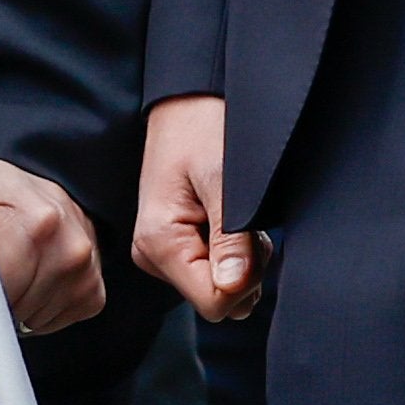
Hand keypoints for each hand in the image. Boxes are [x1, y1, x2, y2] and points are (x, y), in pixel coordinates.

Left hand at [0, 156, 104, 334]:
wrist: (51, 187)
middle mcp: (70, 247)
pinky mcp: (92, 293)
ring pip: (28, 319)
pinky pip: (49, 323)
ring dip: (8, 306)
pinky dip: (30, 312)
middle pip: (12, 304)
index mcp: (38, 220)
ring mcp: (85, 273)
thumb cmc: (0, 189)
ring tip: (3, 273)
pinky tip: (23, 283)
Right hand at [133, 95, 257, 320]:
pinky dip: (235, 252)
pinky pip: (214, 271)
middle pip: (218, 298)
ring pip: (220, 287)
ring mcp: (161, 252)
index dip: (246, 280)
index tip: (251, 239)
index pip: (213, 302)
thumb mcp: (224, 181)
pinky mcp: (173, 246)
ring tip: (239, 215)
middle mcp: (152, 254)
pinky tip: (231, 219)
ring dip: (244, 259)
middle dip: (247, 270)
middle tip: (247, 222)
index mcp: (158, 243)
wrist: (188, 102)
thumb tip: (233, 289)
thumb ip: (230, 239)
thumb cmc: (204, 129)